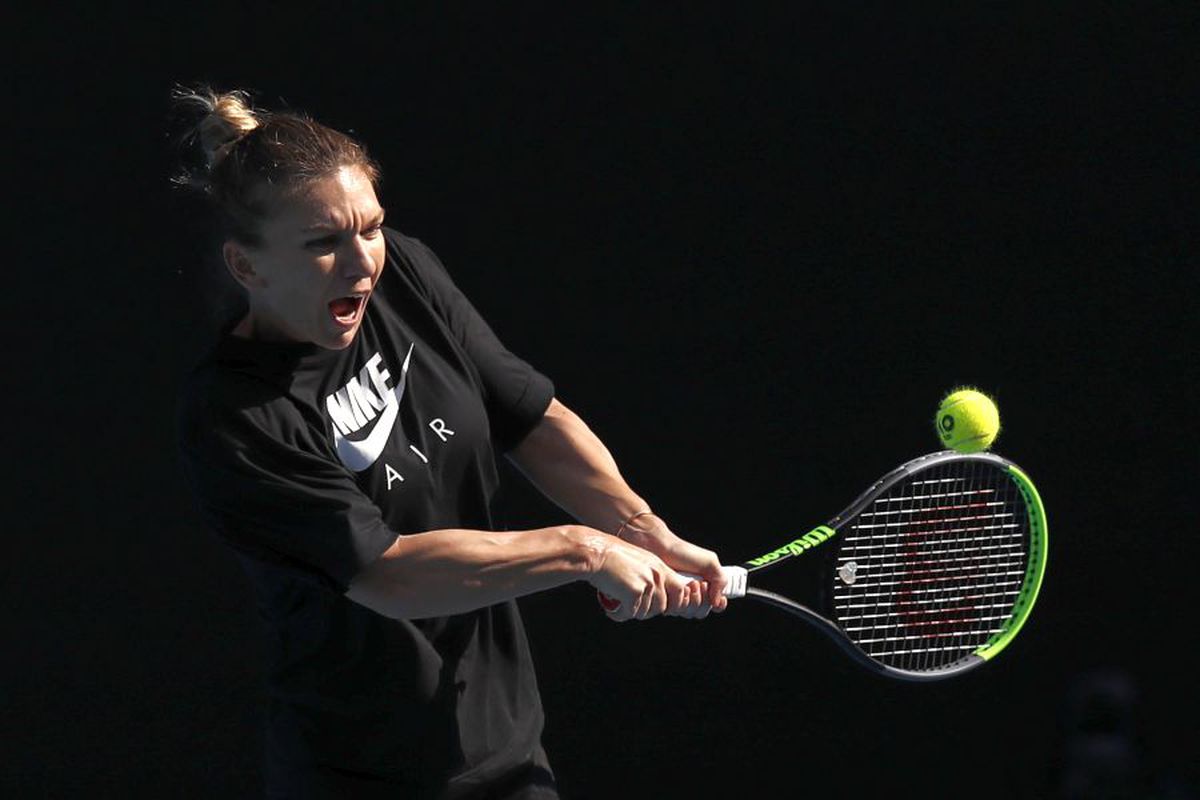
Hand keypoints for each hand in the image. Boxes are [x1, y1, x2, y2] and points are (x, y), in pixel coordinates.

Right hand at [589, 536, 699, 621]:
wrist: (595, 553)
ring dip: (631, 612)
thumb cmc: (610, 557)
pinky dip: (619, 614)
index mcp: (659, 566)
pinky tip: (611, 608)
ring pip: (645, 612)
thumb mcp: (637, 562)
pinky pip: (630, 613)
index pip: (680, 590)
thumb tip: (654, 599)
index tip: (660, 608)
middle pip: (662, 607)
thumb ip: (649, 576)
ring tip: (618, 604)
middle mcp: (656, 575)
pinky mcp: (635, 593)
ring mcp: (647, 584)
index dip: (673, 603)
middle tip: (630, 607)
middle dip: (646, 611)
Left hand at [601, 513, 728, 617]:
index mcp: (703, 586)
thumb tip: (718, 601)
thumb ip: (720, 580)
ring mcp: (676, 597)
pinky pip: (674, 611)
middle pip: (701, 612)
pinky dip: (679, 601)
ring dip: (692, 599)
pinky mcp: (663, 599)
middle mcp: (689, 594)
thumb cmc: (682, 551)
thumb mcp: (709, 562)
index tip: (718, 599)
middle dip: (703, 600)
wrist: (657, 547)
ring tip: (689, 583)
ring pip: (688, 613)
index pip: (714, 605)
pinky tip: (678, 587)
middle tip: (699, 584)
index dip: (718, 605)